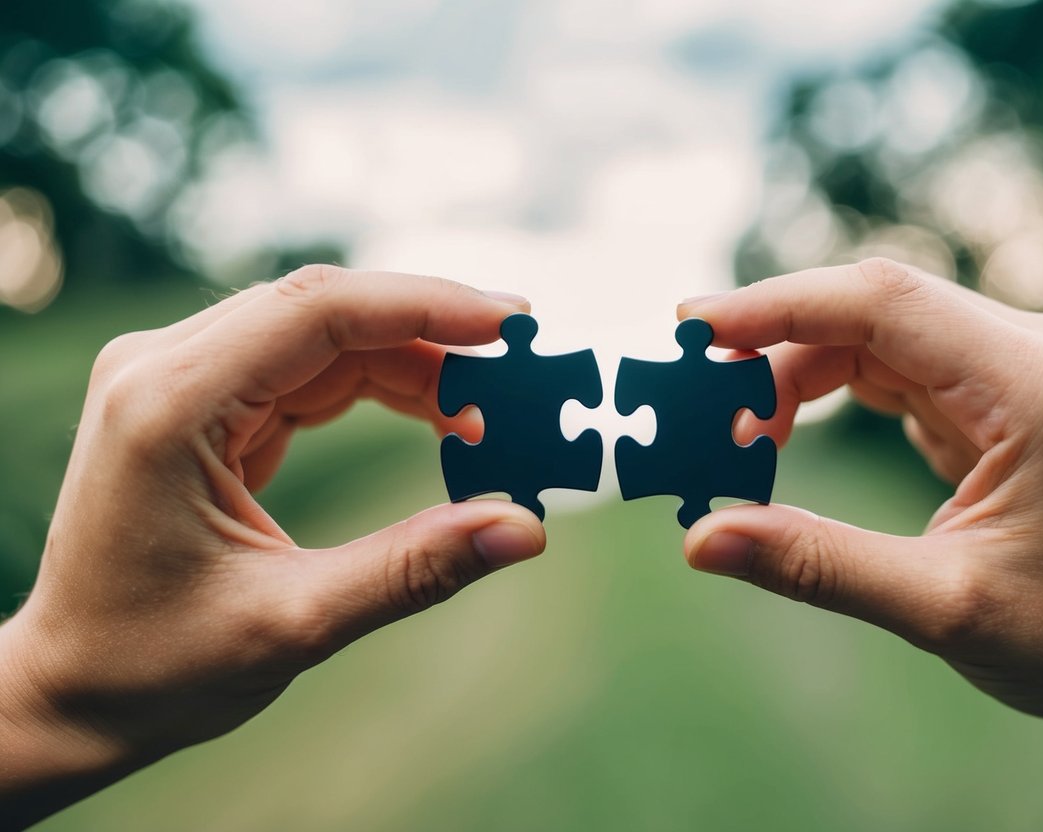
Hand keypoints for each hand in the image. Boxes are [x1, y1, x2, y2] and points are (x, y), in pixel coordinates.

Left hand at [0, 266, 546, 825]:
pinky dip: (381, 386)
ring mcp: (179, 378)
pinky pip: (308, 368)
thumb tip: (525, 528)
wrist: (73, 690)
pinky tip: (438, 415)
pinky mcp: (201, 400)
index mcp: (169, 404)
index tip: (512, 323)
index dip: (425, 305)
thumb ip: (413, 568)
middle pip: (325, 309)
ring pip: (324, 334)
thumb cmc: (158, 664)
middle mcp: (164, 367)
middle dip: (432, 331)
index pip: (318, 311)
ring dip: (413, 362)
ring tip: (489, 411)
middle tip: (522, 368)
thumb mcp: (294, 623)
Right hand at [679, 258, 1042, 776]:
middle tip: (696, 407)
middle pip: (869, 311)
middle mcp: (1026, 353)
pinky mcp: (996, 398)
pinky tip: (782, 437)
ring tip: (734, 438)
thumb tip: (702, 539)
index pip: (881, 302)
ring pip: (874, 338)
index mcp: (1029, 383)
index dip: (777, 305)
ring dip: (795, 376)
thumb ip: (818, 565)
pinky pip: (893, 371)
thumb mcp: (943, 607)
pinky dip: (828, 395)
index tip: (694, 331)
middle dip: (772, 348)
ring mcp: (1013, 370)